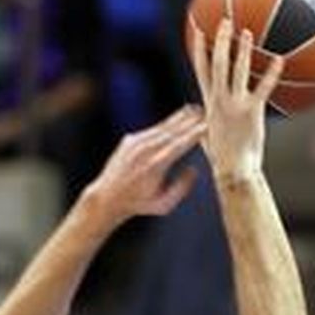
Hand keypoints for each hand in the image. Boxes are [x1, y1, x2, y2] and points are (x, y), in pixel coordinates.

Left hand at [80, 106, 205, 228]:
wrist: (107, 196)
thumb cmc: (138, 204)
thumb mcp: (164, 205)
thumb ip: (181, 188)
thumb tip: (193, 170)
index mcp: (155, 166)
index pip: (180, 144)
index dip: (194, 133)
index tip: (207, 126)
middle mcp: (145, 151)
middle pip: (173, 131)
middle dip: (190, 121)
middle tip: (206, 112)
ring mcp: (136, 143)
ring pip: (163, 127)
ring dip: (180, 117)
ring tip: (194, 109)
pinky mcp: (130, 139)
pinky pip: (153, 129)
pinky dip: (166, 124)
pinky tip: (177, 119)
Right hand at [189, 21, 284, 182]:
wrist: (233, 170)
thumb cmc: (223, 156)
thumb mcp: (207, 133)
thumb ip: (205, 119)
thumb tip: (200, 115)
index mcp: (208, 101)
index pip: (200, 69)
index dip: (199, 49)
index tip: (199, 30)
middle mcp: (218, 99)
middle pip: (216, 63)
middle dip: (219, 40)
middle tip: (225, 21)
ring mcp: (234, 104)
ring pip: (237, 70)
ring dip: (242, 49)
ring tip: (248, 32)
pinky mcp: (252, 111)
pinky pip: (263, 87)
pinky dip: (272, 73)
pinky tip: (280, 59)